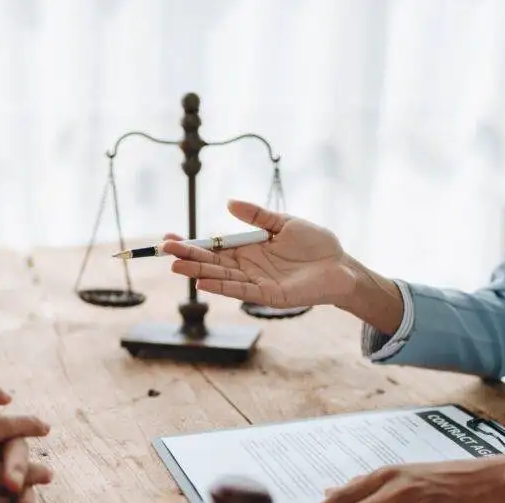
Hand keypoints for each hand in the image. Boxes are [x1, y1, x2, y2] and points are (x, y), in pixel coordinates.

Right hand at [162, 199, 356, 307]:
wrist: (341, 266)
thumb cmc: (316, 245)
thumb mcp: (284, 223)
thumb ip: (257, 215)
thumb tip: (229, 203)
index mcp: (250, 249)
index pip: (215, 247)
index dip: (193, 243)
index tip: (170, 237)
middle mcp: (248, 267)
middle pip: (212, 262)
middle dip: (188, 256)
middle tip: (163, 250)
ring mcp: (257, 282)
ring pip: (222, 276)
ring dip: (198, 272)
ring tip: (175, 267)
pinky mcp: (269, 295)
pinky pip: (241, 291)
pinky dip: (222, 287)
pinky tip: (203, 282)